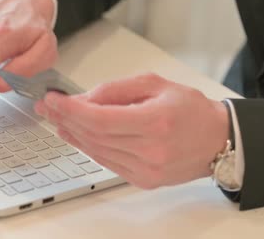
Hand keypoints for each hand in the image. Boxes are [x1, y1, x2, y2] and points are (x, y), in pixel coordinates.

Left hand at [34, 73, 229, 188]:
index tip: (53, 99)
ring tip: (55, 118)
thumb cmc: (189, 108)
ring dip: (72, 134)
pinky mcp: (143, 180)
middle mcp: (151, 150)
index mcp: (155, 122)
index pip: (99, 119)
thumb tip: (82, 98)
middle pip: (93, 135)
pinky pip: (106, 161)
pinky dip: (88, 147)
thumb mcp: (154, 84)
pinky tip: (75, 135)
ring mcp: (146, 169)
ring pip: (96, 150)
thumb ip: (115, 90)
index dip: (71, 110)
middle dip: (65, 119)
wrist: (216, 139)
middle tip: (47, 106)